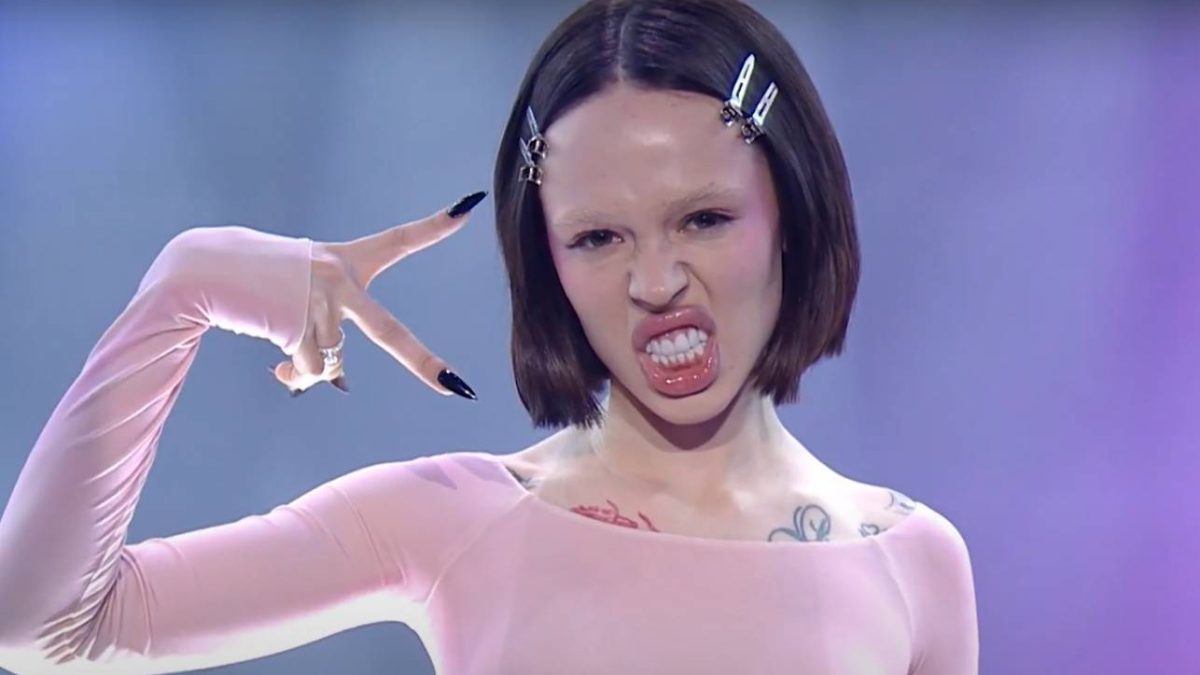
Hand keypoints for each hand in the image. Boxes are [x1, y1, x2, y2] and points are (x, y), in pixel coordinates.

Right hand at [270, 191, 486, 398]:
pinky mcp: (295, 324)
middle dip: (425, 365)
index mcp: (344, 259)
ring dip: (309, 369)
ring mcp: (318, 302)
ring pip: (330, 364)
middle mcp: (338, 278)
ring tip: (285, 356)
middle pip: (389, 334)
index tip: (468, 207)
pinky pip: (309, 370)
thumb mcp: (298, 288)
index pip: (398, 240)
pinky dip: (295, 374)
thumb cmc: (251, 279)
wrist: (199, 269)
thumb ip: (326, 322)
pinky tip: (276, 364)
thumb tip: (333, 378)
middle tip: (459, 390)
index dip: (434, 225)